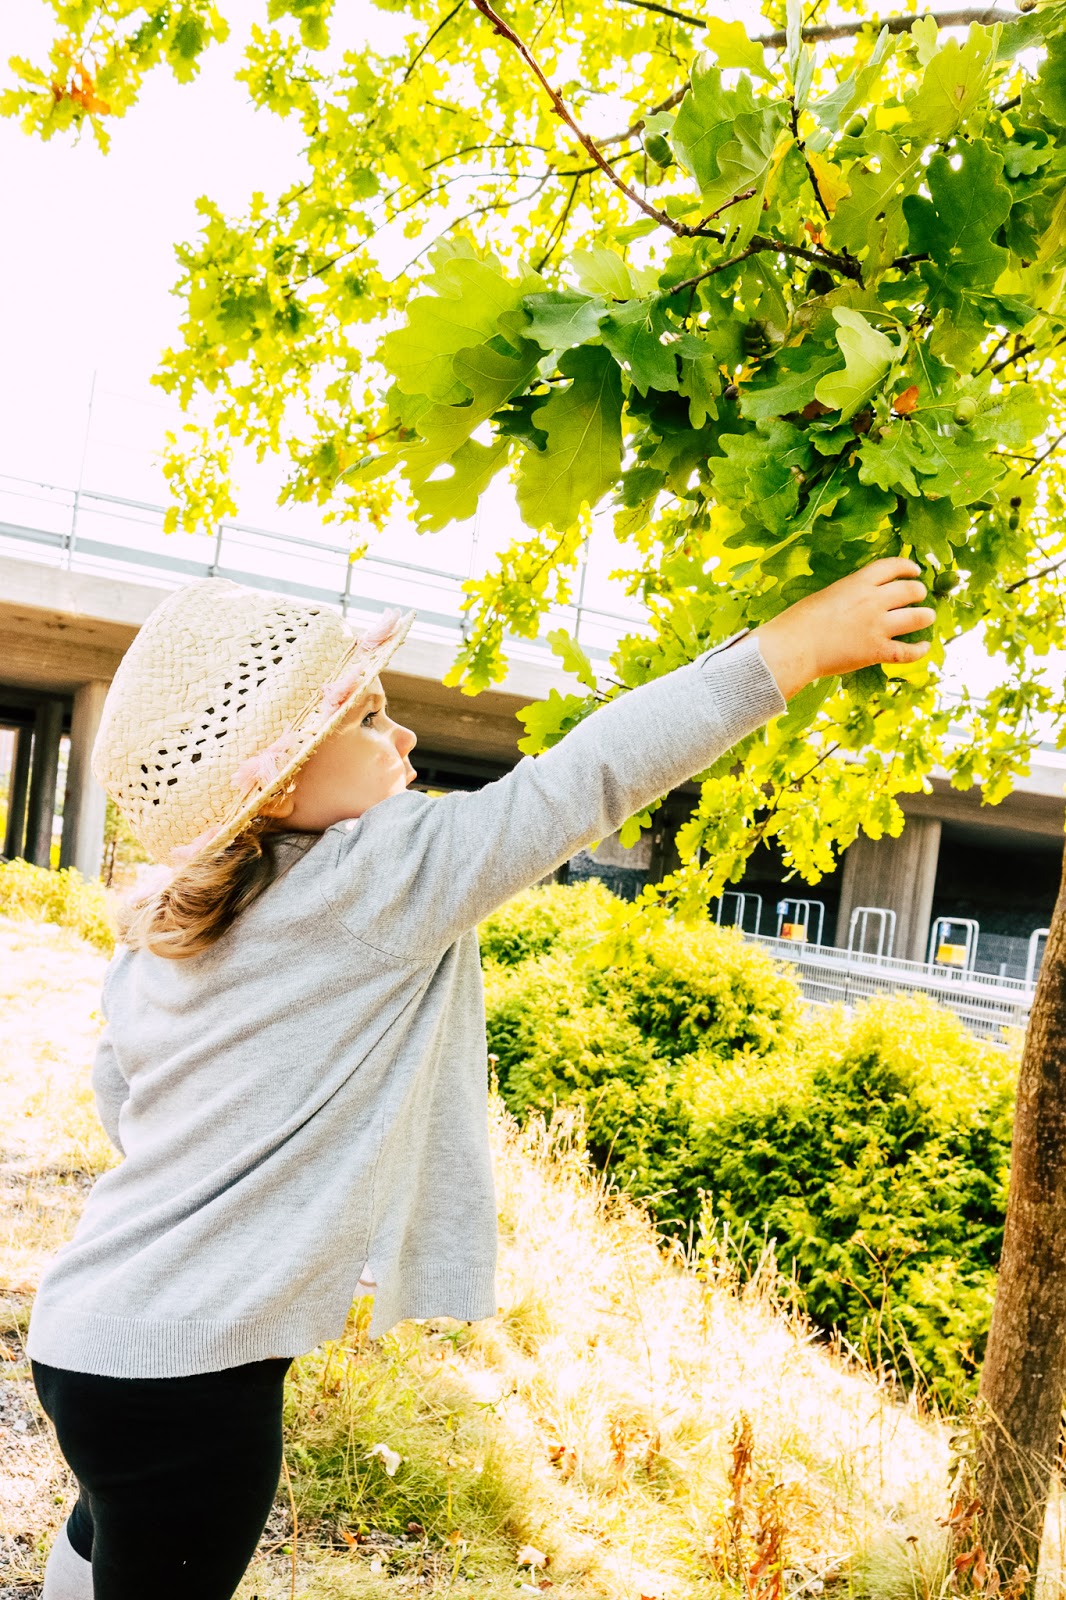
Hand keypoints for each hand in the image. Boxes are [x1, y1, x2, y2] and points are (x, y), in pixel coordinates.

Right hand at [754, 557, 935, 701]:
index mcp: (858, 582)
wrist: (794, 647)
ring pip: (917, 617)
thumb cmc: (798, 621)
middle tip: (919, 596)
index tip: (913, 572)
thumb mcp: (825, 595)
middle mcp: (873, 601)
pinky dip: (920, 649)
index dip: (907, 567)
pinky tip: (924, 646)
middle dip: (918, 593)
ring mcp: (878, 626)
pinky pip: (908, 651)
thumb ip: (848, 595)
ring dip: (926, 616)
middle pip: (910, 590)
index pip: (892, 566)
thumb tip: (857, 600)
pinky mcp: (877, 651)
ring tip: (927, 617)